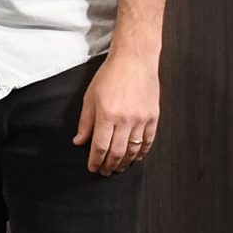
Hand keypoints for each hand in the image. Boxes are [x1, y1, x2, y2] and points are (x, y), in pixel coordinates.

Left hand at [75, 54, 160, 175]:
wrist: (135, 60)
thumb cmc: (110, 75)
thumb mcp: (90, 97)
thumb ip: (85, 122)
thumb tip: (79, 141)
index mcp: (107, 115)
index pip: (99, 147)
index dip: (95, 161)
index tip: (93, 168)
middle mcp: (125, 120)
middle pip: (117, 152)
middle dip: (109, 165)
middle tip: (105, 172)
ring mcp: (141, 119)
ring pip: (133, 150)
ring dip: (125, 162)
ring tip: (118, 168)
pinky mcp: (153, 117)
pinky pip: (148, 141)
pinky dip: (142, 152)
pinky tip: (136, 157)